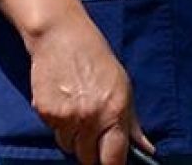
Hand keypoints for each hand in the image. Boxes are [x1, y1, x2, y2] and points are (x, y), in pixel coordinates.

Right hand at [26, 12, 152, 164]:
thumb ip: (132, 123)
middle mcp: (91, 118)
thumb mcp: (123, 88)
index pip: (113, 157)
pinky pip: (53, 132)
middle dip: (92, 152)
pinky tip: (65, 103)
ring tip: (79, 112)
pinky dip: (59, 125)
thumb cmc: (97, 60)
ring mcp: (65, 117)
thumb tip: (146, 149)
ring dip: (74, 138)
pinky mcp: (45, 113)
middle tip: (94, 134)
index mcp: (115, 111)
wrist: (63, 38)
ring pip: (68, 147)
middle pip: (87, 158)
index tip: (112, 164)